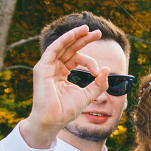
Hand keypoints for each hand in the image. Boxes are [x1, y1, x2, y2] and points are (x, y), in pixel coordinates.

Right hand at [21, 24, 107, 148]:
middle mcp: (54, 67)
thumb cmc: (66, 111)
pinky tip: (75, 34)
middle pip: (70, 48)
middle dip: (84, 39)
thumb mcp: (87, 95)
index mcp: (62, 73)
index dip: (91, 62)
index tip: (99, 72)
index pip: (77, 59)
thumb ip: (98, 84)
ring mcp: (47, 66)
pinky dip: (64, 40)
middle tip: (98, 32)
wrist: (52, 121)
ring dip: (75, 35)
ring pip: (62, 45)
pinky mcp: (42, 67)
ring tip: (88, 29)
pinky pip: (54, 49)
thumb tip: (108, 69)